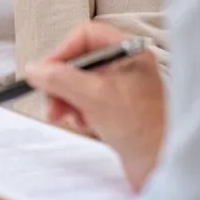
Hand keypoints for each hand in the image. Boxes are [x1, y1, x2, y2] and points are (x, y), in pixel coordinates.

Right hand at [22, 22, 164, 191]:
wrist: (164, 163)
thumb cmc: (143, 128)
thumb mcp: (93, 96)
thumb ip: (60, 78)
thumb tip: (35, 69)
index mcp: (127, 52)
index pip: (85, 36)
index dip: (62, 52)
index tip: (46, 72)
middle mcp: (125, 66)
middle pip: (79, 60)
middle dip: (60, 81)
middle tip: (51, 100)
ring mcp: (122, 88)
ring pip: (80, 82)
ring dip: (66, 98)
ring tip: (63, 115)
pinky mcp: (118, 110)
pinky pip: (87, 101)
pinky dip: (77, 110)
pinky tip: (82, 123)